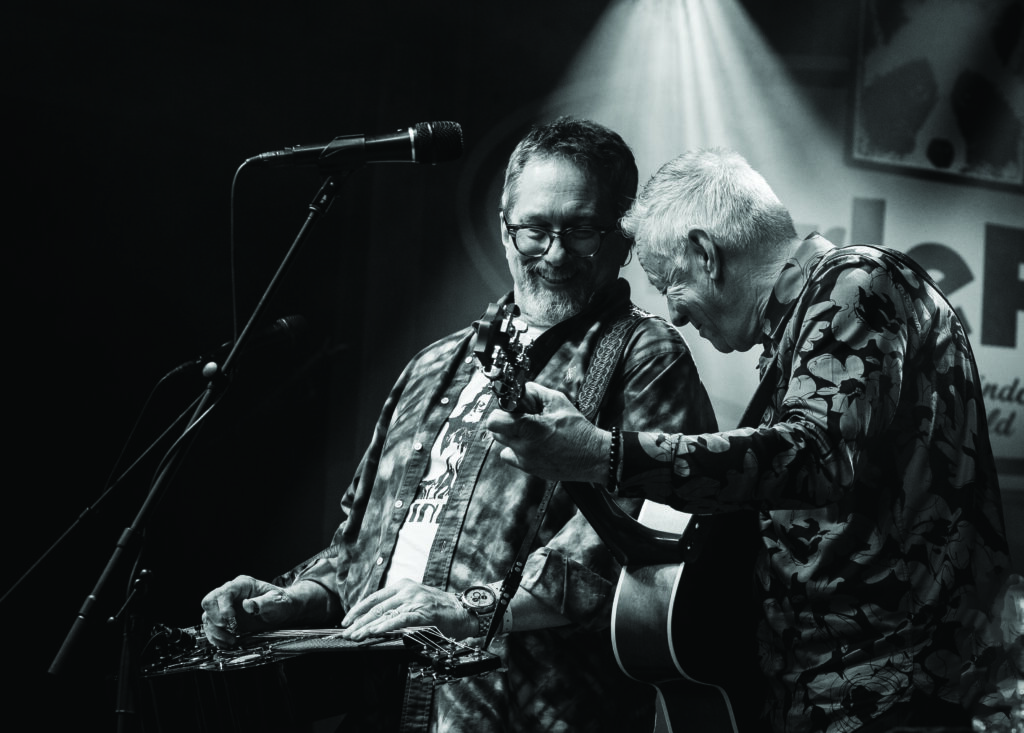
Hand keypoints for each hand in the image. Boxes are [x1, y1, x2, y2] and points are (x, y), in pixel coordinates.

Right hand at [200, 575, 324, 647]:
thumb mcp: (276, 601)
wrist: (283, 611)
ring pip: (208, 617)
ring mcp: (226, 607)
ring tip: (231, 640)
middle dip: (215, 618)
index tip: (231, 618)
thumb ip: (263, 602)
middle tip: (228, 628)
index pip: (224, 592)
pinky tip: (227, 642)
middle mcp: (231, 594)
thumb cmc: (280, 602)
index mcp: (242, 585)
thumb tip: (247, 605)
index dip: (223, 606)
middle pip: (209, 602)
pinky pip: (212, 628)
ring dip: (216, 631)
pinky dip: (216, 637)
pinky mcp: (225, 620)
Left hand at [339, 579, 473, 641]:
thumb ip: (398, 606)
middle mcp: (406, 590)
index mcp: (402, 586)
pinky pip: (400, 620)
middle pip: (376, 607)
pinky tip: (375, 632)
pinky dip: (385, 626)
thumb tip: (375, 620)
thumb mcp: (415, 600)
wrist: (463, 610)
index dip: (358, 610)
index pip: (374, 598)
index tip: (346, 621)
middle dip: (359, 622)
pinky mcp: (423, 612)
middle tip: (347, 633)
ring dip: (368, 627)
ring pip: (385, 614)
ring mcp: (414, 600)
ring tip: (356, 636)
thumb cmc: (439, 608)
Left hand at [486, 382, 609, 484]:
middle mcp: (524, 447)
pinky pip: (511, 456)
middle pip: (497, 432)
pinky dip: (517, 450)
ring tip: (530, 432)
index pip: (494, 421)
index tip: (510, 410)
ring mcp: (525, 460)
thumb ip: (535, 392)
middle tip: (522, 419)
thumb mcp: (558, 402)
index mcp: (530, 428)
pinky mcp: (529, 469)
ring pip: (504, 444)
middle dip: (506, 422)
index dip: (500, 412)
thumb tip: (520, 388)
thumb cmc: (578, 429)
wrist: (592, 456)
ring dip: (512, 436)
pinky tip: (531, 444)